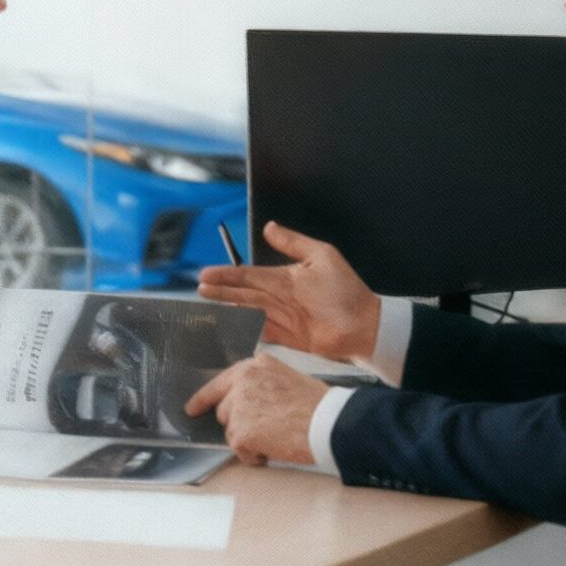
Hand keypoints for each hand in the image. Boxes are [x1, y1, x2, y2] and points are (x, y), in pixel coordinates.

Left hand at [185, 354, 326, 465]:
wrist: (329, 423)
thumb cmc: (317, 405)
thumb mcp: (286, 379)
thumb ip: (261, 385)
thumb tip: (245, 404)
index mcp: (255, 366)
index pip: (220, 382)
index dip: (204, 398)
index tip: (191, 408)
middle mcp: (243, 382)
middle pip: (225, 410)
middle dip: (239, 422)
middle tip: (267, 428)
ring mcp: (239, 406)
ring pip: (231, 431)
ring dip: (248, 439)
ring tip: (277, 436)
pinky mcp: (240, 431)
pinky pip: (239, 450)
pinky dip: (253, 455)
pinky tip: (274, 447)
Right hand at [197, 222, 380, 363]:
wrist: (365, 324)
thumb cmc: (347, 290)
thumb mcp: (321, 256)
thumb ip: (293, 243)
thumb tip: (269, 227)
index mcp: (285, 277)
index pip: (250, 274)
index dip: (228, 274)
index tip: (207, 273)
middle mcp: (279, 297)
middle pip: (244, 293)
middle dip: (222, 290)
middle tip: (200, 289)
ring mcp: (281, 318)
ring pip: (248, 311)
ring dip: (228, 307)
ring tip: (207, 304)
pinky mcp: (286, 338)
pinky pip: (260, 333)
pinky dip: (244, 330)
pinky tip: (228, 327)